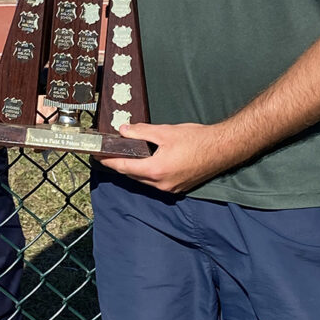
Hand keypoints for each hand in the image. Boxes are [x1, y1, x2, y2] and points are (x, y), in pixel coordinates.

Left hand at [99, 121, 233, 193]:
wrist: (223, 149)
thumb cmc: (197, 139)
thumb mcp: (165, 132)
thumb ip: (142, 132)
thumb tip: (124, 130)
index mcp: (155, 170)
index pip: (123, 167)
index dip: (108, 161)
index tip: (96, 156)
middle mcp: (161, 184)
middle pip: (132, 175)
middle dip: (119, 164)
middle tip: (110, 152)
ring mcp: (170, 188)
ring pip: (144, 180)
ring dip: (134, 169)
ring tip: (126, 155)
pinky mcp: (178, 188)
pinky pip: (156, 182)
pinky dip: (147, 172)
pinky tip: (147, 161)